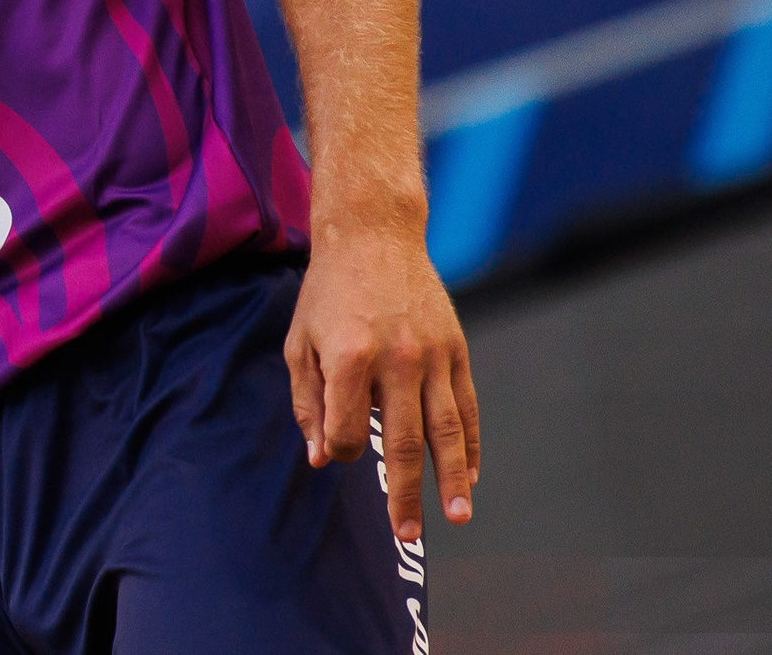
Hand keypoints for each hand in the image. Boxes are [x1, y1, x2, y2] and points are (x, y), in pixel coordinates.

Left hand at [285, 220, 478, 544]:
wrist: (373, 235)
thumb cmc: (327, 293)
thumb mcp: (299, 341)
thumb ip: (308, 402)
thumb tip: (323, 458)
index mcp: (350, 357)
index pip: (348, 429)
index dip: (341, 449)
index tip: (337, 448)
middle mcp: (397, 359)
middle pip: (405, 442)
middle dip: (405, 494)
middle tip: (406, 536)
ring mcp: (433, 355)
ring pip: (448, 431)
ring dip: (453, 480)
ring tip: (457, 517)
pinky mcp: (457, 350)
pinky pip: (468, 408)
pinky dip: (472, 446)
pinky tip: (471, 476)